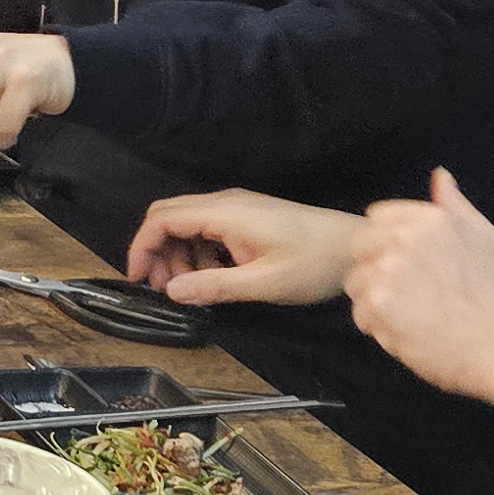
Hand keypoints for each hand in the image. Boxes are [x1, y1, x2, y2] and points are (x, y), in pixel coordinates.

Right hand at [124, 190, 365, 308]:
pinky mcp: (248, 217)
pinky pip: (207, 228)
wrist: (356, 247)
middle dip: (157, 252)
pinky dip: (199, 252)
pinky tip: (214, 276)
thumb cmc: (315, 264)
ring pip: (187, 224)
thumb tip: (172, 292)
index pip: (164, 219)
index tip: (137, 278)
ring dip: (178, 255)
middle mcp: (226, 203)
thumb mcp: (264, 283)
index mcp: (226, 213)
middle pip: (170, 217)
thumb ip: (215, 286)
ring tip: (191, 288)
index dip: (141, 247)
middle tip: (164, 290)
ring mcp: (238, 208)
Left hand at [348, 169, 493, 419]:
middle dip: (378, 270)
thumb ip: (457, 209)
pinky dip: (381, 330)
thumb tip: (439, 176)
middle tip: (413, 296)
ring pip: (358, 285)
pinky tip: (413, 337)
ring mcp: (387, 275)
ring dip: (377, 302)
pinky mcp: (379, 310)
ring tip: (416, 319)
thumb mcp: (492, 241)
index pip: (378, 218)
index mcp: (430, 220)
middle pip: (360, 249)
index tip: (410, 266)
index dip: (388, 242)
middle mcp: (403, 240)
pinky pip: (362, 317)